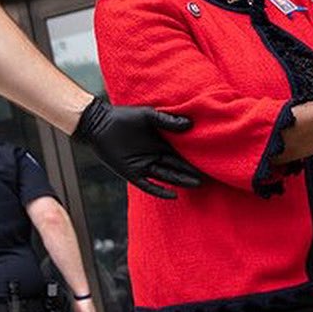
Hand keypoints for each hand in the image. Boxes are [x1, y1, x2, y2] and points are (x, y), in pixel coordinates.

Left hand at [72, 97, 201, 198]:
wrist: (100, 123)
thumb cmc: (124, 117)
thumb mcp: (148, 116)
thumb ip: (167, 120)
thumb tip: (190, 124)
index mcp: (161, 143)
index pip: (182, 153)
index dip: (195, 158)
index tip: (212, 161)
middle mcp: (155, 156)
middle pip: (178, 166)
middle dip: (193, 172)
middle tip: (212, 178)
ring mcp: (144, 166)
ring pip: (168, 176)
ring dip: (182, 180)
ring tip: (198, 184)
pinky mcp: (132, 174)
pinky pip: (149, 186)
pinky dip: (160, 190)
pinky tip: (174, 195)